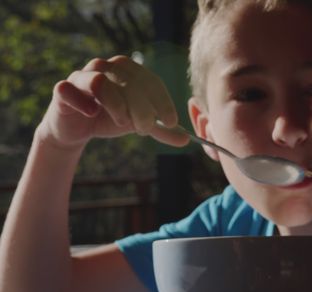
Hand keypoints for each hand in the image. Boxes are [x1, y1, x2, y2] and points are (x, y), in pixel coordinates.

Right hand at [37, 55, 187, 149]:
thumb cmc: (109, 119)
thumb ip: (160, 130)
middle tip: (147, 128)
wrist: (76, 130)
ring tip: (124, 123)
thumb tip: (186, 140)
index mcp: (126, 71)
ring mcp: (81, 76)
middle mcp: (104, 67)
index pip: (149, 79)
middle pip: (127, 80)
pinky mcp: (62, 90)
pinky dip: (82, 101)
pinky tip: (93, 114)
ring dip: (116, 103)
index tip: (172, 121)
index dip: (162, 100)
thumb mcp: (137, 124)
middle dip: (142, 106)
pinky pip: (68, 88)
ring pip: (100, 81)